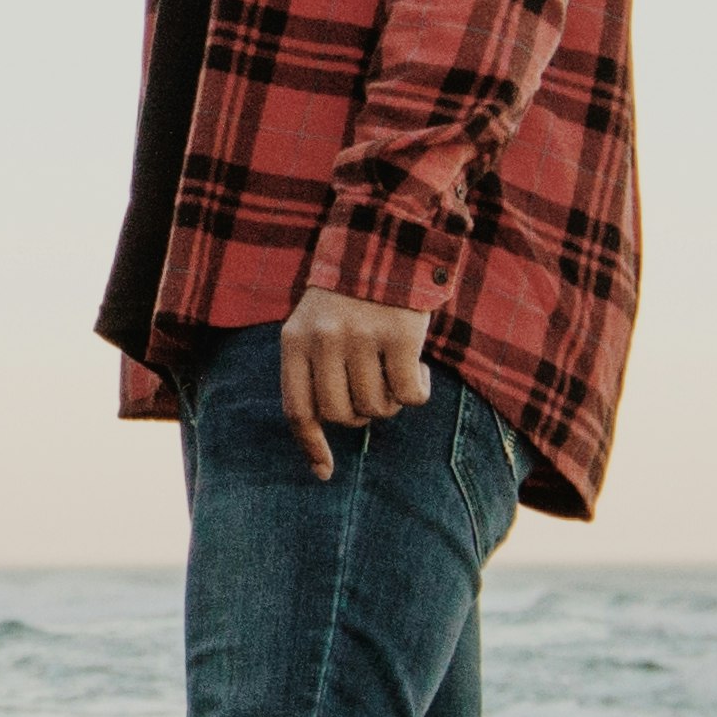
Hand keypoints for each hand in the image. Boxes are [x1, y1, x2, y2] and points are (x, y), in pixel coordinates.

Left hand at [277, 290, 436, 477]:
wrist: (387, 243)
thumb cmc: (349, 297)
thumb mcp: (314, 325)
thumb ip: (313, 369)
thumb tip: (323, 436)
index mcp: (295, 340)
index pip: (297, 409)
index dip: (311, 445)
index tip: (324, 473)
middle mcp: (324, 340)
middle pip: (340, 415)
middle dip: (360, 414)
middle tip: (374, 387)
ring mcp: (361, 337)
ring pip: (376, 407)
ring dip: (390, 401)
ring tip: (395, 370)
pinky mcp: (399, 335)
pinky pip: (409, 394)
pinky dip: (418, 391)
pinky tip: (421, 368)